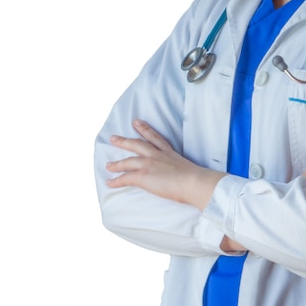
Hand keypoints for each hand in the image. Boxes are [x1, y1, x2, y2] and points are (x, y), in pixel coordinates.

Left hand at [106, 119, 224, 210]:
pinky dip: (116, 180)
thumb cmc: (198, 180)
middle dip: (125, 141)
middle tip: (114, 138)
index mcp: (170, 154)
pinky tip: (110, 183)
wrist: (194, 182)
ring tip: (108, 165)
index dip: (145, 130)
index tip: (137, 122)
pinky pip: (125, 177)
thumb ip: (187, 172)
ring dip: (117, 163)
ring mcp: (149, 164)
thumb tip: (191, 180)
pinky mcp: (143, 175)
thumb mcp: (192, 171)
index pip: (156, 139)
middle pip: (138, 145)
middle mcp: (158, 156)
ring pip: (128, 161)